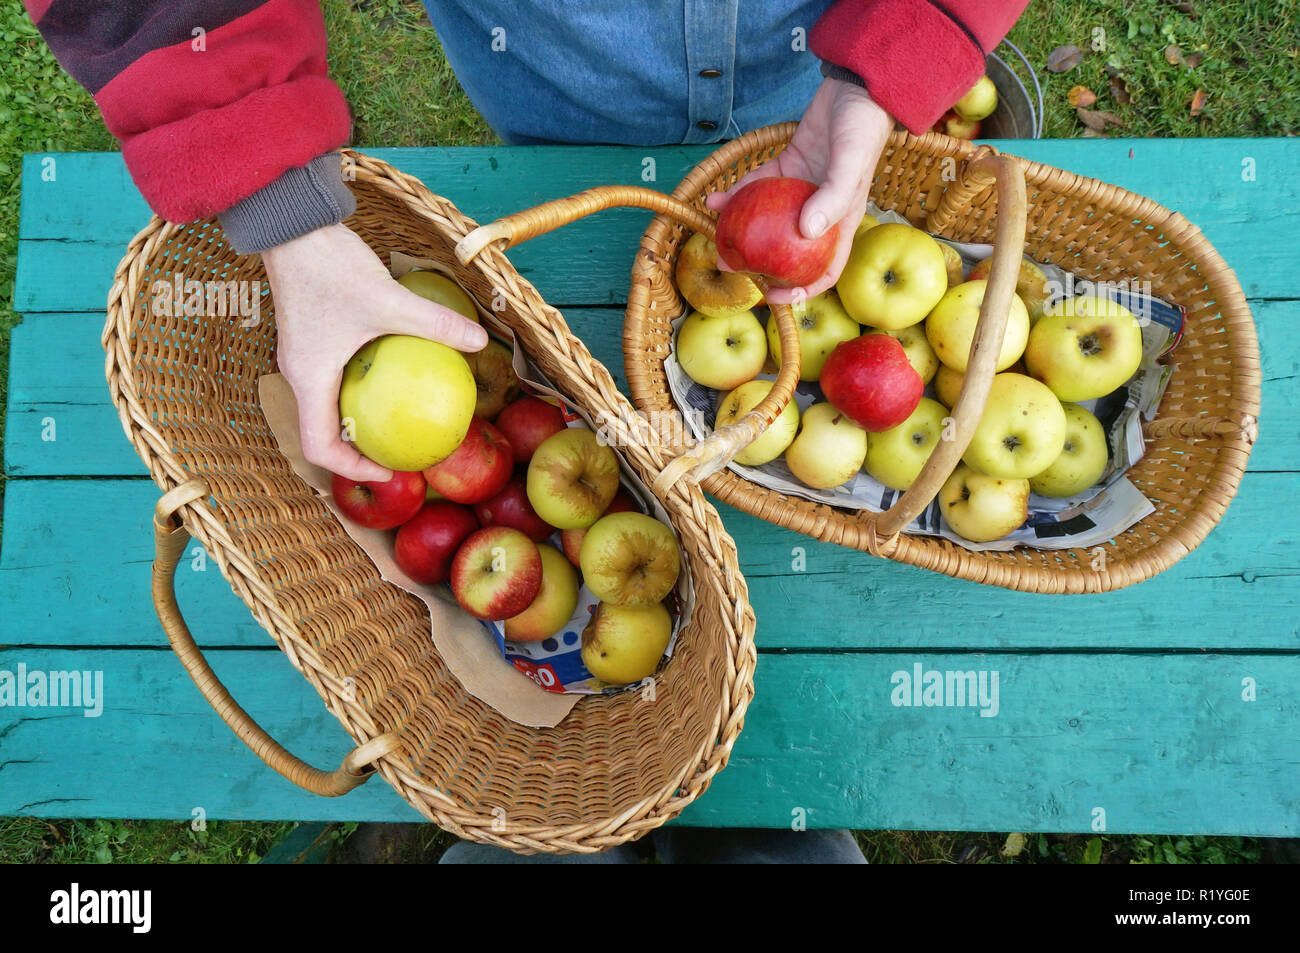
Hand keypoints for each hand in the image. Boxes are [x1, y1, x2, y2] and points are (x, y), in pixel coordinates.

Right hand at [262, 223, 486, 481]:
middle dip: (361, 451)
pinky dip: (362, 392)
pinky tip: (399, 379)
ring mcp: (305, 356)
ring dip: (361, 422)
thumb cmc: (331, 266)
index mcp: (309, 379)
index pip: (320, 446)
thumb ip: (434, 323)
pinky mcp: (315, 338)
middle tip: (402, 455)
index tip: (391, 472)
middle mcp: (301, 374)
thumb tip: (480, 341)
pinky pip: (336, 380)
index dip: (353, 469)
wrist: (293, 225)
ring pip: (329, 407)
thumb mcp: (388, 299)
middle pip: (324, 433)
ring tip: (402, 425)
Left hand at [707, 77, 893, 303]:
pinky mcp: (786, 168)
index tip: (774, 297)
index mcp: (841, 222)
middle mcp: (819, 212)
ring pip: (767, 221)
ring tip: (714, 238)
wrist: (856, 87)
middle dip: (759, 265)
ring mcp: (800, 191)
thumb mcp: (850, 166)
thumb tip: (805, 234)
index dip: (802, 290)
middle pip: (788, 250)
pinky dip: (737, 194)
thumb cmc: (862, 129)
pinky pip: (757, 187)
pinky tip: (715, 199)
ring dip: (740, 232)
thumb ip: (832, 200)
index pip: (825, 269)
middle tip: (729, 267)